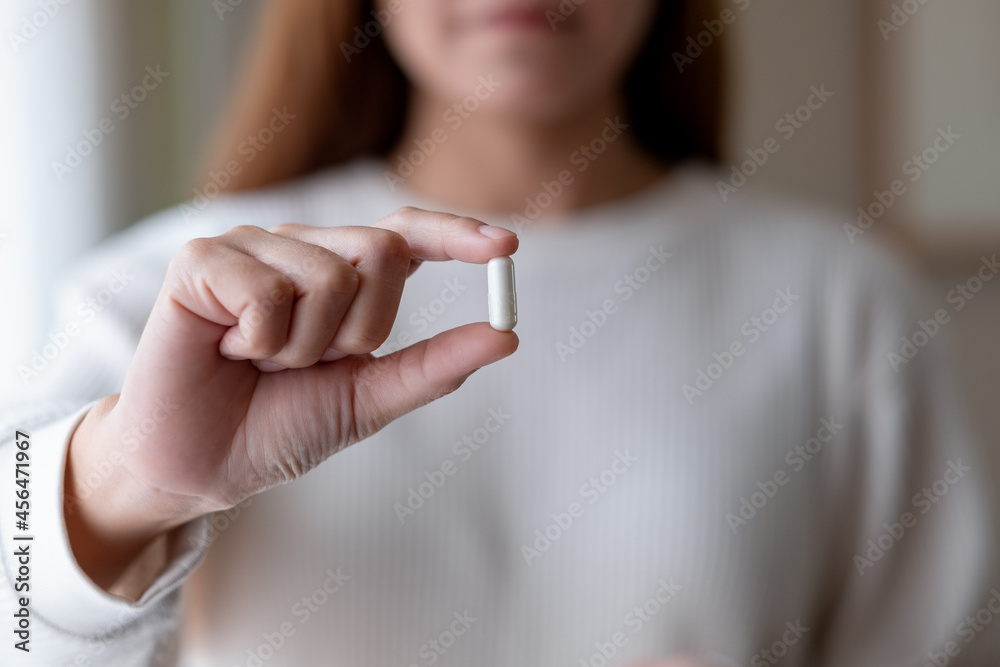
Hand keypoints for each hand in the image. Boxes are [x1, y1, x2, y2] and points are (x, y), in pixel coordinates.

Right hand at [65, 208, 518, 587]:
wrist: (204, 464)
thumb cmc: (280, 425)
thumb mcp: (370, 397)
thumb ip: (434, 365)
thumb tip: (506, 336)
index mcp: (343, 272)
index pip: (407, 233)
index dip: (456, 234)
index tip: (506, 247)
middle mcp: (302, 245)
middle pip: (382, 250)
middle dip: (362, 329)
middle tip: (312, 362)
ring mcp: (252, 245)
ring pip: (327, 276)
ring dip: (303, 346)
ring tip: (262, 361)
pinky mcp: (203, 259)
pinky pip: (266, 290)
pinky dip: (258, 340)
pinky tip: (228, 350)